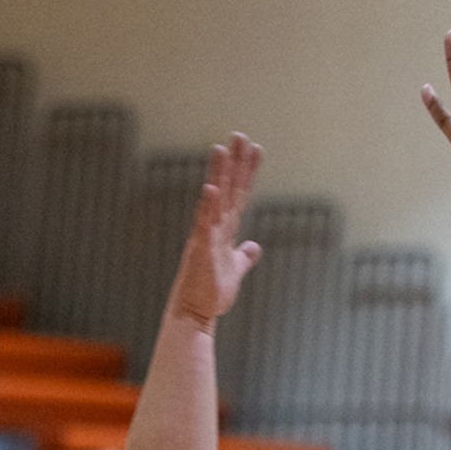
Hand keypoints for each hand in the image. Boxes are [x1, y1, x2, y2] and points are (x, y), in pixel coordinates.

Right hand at [167, 133, 264, 330]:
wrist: (194, 314)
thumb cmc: (211, 293)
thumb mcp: (235, 271)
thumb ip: (244, 256)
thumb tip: (254, 246)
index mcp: (224, 229)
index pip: (239, 194)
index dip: (248, 171)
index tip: (256, 148)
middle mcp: (214, 227)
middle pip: (228, 188)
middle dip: (234, 162)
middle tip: (239, 135)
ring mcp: (206, 236)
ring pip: (214, 200)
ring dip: (219, 175)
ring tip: (221, 149)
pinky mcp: (199, 249)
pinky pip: (203, 224)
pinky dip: (208, 205)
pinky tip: (212, 187)